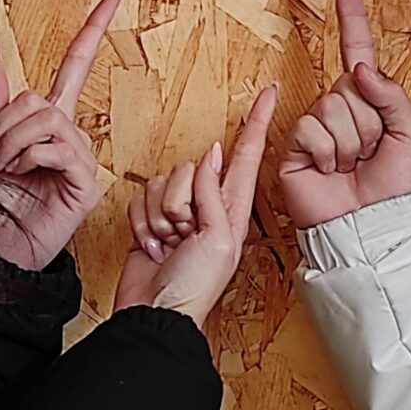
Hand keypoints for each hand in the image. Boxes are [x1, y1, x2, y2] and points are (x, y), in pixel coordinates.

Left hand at [0, 0, 114, 270]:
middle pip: (41, 98)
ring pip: (46, 118)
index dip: (93, 31)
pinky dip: (28, 156)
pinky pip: (57, 147)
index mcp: (46, 123)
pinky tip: (19, 173)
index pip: (76, 66)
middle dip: (3, 122)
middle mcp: (68, 136)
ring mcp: (79, 159)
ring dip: (11, 140)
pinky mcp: (84, 182)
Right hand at [116, 86, 277, 329]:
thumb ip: (213, 194)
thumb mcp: (217, 238)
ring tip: (168, 244)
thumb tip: (211, 155)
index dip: (257, 123)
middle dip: (178, 200)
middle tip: (183, 234)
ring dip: (158, 216)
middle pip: (189, 167)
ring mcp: (178, 213)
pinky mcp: (150, 221)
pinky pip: (139, 199)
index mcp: (232, 208)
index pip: (247, 155)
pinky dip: (141, 224)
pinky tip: (152, 247)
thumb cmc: (195, 287)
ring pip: (161, 181)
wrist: (156, 317)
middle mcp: (207, 206)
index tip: (271, 93)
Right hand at [276, 0, 410, 228]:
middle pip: (348, 84)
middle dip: (367, 121)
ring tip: (353, 165)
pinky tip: (331, 170)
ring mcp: (316, 127)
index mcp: (369, 102)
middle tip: (370, 152)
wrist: (373, 228)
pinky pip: (312, 128)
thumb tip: (359, 67)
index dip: (350, 16)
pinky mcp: (295, 146)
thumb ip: (390, 94)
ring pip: (332, 107)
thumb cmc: (397, 190)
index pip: (357, 50)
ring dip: (350, 141)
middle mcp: (340, 109)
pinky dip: (327, 152)